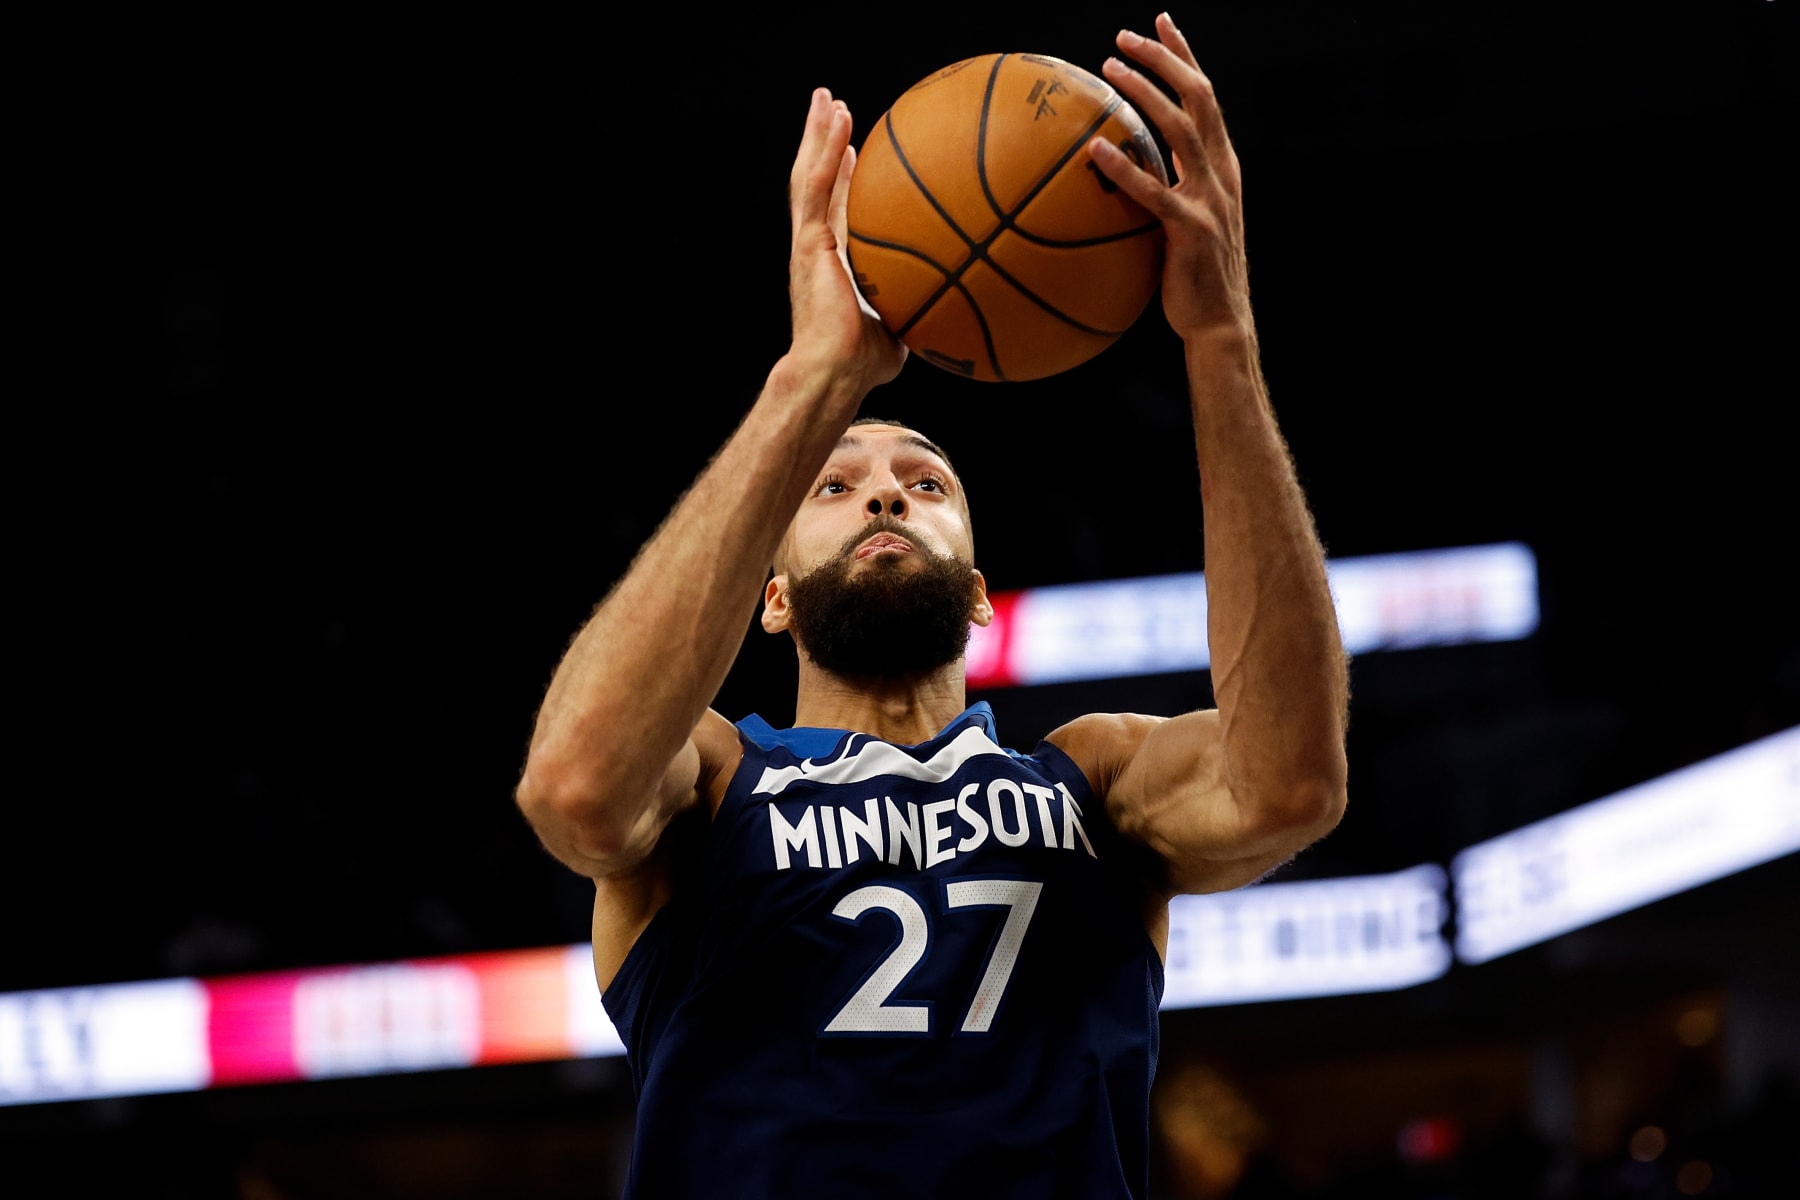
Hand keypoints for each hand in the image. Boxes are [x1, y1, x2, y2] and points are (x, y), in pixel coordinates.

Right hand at [786, 88, 906, 391]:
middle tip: (833, 109)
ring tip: (826, 98)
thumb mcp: (905, 327)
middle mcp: (819, 246)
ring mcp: (809, 241)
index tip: (854, 152)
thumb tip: (964, 307)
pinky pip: (815, 185)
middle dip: (824, 144)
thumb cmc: (865, 364)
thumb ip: (924, 307)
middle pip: (819, 182)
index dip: (843, 179)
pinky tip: (838, 119)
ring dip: (817, 134)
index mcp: (837, 262)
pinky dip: (824, 149)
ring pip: (809, 174)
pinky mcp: (807, 242)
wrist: (835, 372)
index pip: (839, 210)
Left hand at [1089, 14, 1250, 339]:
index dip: (1184, 55)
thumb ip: (1164, 188)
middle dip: (1164, 59)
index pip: (1205, 97)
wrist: (1219, 323)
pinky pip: (1154, 191)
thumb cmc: (1193, 277)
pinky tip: (1094, 149)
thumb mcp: (1183, 222)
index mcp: (1222, 167)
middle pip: (1198, 98)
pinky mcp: (1191, 230)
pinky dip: (1124, 166)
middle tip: (1125, 36)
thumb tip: (1119, 165)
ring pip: (1181, 129)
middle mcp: (1222, 175)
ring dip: (1145, 93)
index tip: (1160, 21)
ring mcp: (1210, 200)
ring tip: (1109, 70)